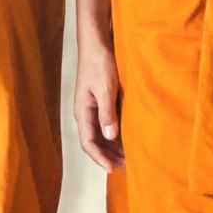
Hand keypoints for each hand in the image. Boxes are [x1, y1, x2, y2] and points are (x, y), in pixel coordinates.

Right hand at [74, 37, 124, 171]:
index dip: (100, 158)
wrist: (96, 43)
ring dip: (113, 148)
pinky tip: (128, 139)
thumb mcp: (105, 88)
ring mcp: (92, 108)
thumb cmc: (99, 63)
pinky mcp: (100, 102)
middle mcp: (86, 113)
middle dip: (109, 157)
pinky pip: (106, 125)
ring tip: (130, 157)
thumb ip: (107, 113)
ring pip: (101, 136)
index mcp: (83, 112)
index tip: (113, 169)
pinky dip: (116, 136)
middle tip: (128, 167)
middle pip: (95, 143)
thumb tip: (110, 136)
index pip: (89, 143)